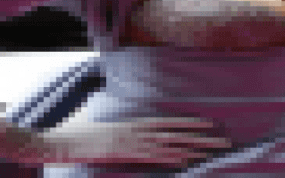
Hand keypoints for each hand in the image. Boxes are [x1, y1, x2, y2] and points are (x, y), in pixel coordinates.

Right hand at [37, 117, 232, 166]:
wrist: (60, 140)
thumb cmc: (77, 131)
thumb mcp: (101, 122)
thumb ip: (118, 125)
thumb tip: (128, 123)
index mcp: (132, 123)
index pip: (168, 122)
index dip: (189, 124)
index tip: (209, 124)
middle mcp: (136, 131)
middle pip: (176, 135)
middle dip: (202, 138)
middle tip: (224, 140)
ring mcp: (131, 144)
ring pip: (169, 146)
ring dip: (193, 149)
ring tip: (214, 150)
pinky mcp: (123, 155)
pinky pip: (152, 159)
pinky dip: (171, 160)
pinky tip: (187, 162)